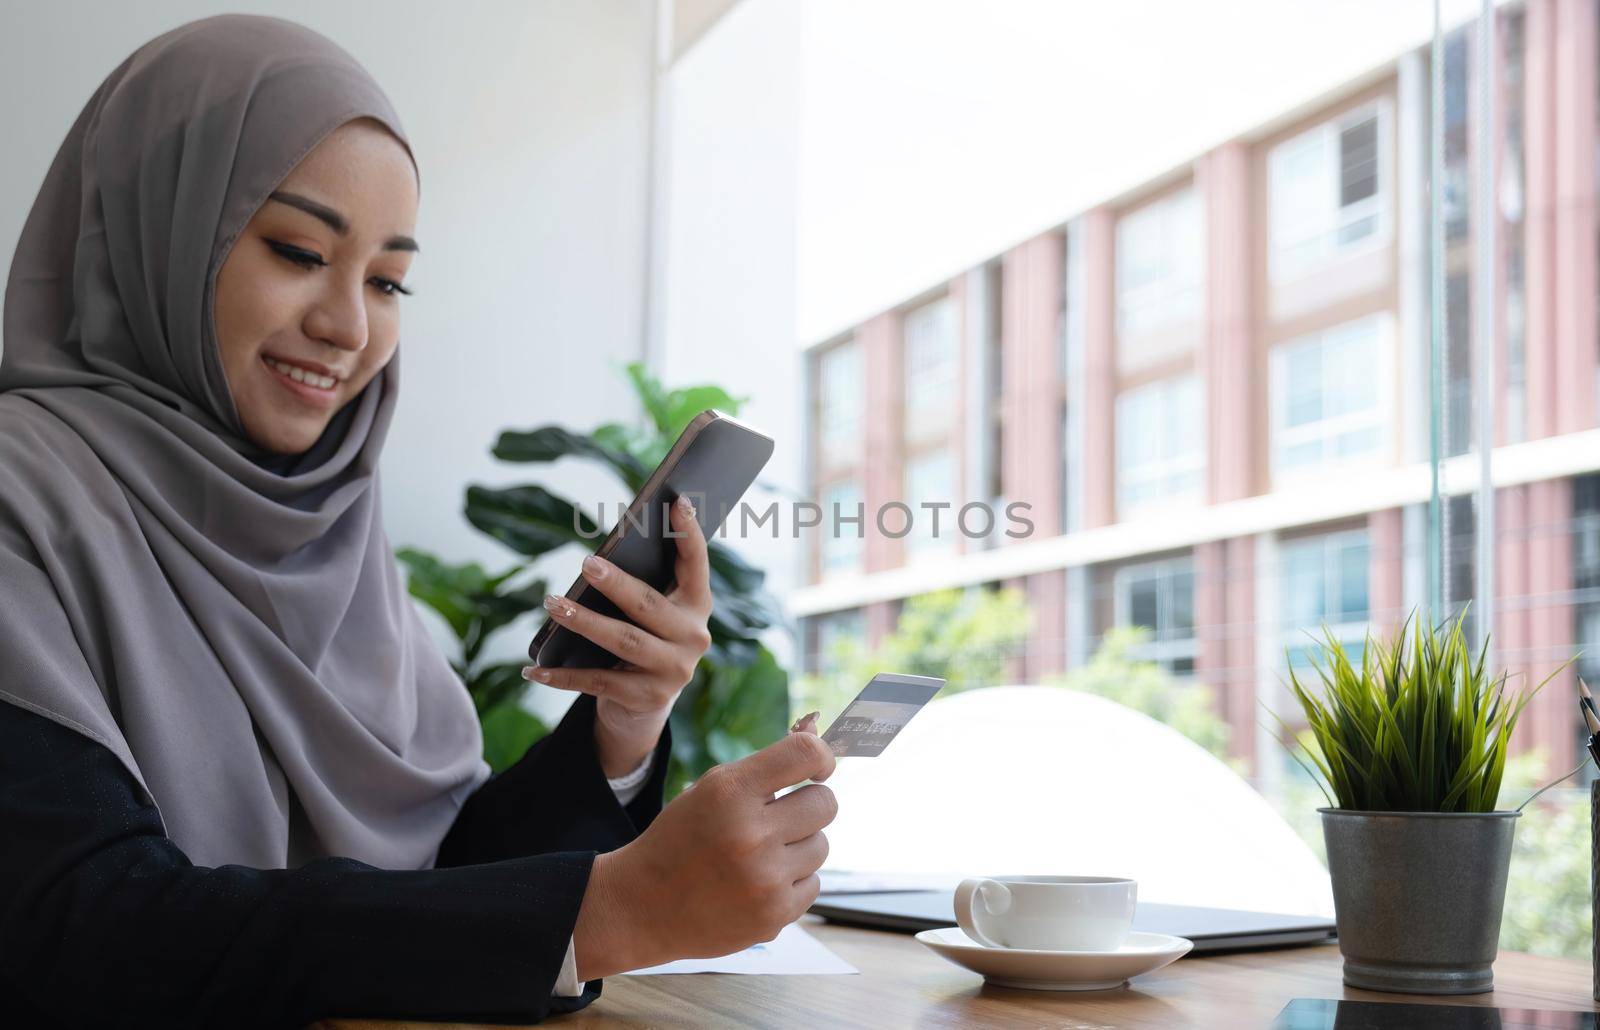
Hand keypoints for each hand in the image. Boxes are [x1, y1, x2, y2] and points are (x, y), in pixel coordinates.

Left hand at [523, 494, 713, 776]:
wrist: (645, 706)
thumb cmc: (643, 639)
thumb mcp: (652, 613)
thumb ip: (641, 586)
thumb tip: (599, 558)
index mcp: (698, 606)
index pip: (696, 565)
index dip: (689, 534)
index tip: (676, 501)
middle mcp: (694, 638)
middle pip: (649, 606)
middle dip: (616, 584)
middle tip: (586, 563)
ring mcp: (674, 672)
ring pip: (624, 642)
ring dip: (584, 622)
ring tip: (552, 604)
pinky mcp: (647, 698)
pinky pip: (598, 682)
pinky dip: (562, 676)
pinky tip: (533, 668)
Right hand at [572, 725, 837, 978]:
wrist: (643, 906)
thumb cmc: (681, 840)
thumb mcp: (709, 791)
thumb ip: (763, 769)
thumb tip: (816, 742)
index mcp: (731, 792)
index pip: (806, 754)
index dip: (821, 757)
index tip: (818, 770)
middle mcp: (751, 833)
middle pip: (825, 803)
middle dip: (809, 806)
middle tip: (781, 818)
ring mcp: (765, 879)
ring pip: (822, 845)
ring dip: (799, 847)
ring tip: (760, 857)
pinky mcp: (774, 915)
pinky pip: (814, 884)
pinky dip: (793, 883)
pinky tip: (758, 885)